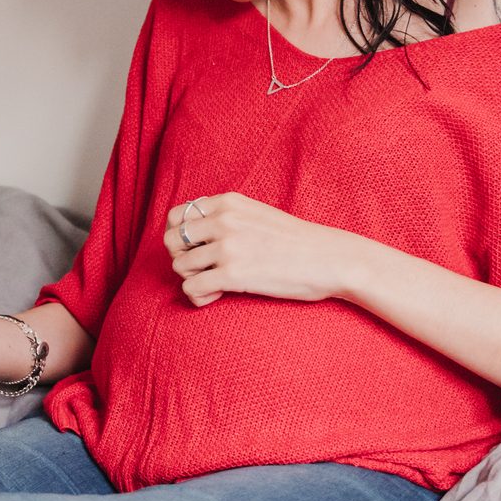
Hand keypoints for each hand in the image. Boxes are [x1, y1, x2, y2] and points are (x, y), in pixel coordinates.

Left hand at [164, 192, 368, 304]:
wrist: (329, 259)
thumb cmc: (295, 241)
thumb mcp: (256, 214)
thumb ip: (226, 217)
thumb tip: (193, 233)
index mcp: (228, 203)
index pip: (177, 216)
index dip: (178, 237)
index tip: (194, 251)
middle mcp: (224, 220)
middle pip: (171, 241)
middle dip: (181, 259)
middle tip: (201, 271)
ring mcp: (228, 246)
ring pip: (180, 267)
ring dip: (191, 280)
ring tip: (213, 286)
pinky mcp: (234, 274)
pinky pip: (192, 288)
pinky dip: (198, 297)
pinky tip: (215, 297)